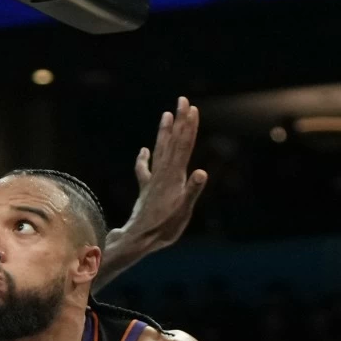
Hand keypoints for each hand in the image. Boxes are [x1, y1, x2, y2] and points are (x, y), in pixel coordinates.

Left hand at [124, 97, 207, 250]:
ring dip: (164, 132)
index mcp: (174, 177)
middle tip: (182, 100)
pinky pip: (144, 170)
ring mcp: (153, 181)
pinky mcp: (145, 190)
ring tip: (166, 114)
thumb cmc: (164, 229)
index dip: (189, 127)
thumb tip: (202, 172)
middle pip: (173, 142)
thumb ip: (192, 191)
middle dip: (179, 121)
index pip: (184, 146)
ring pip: (159, 150)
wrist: (138, 240)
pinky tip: (144, 150)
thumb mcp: (183, 212)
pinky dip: (144, 159)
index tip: (192, 108)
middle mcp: (163, 174)